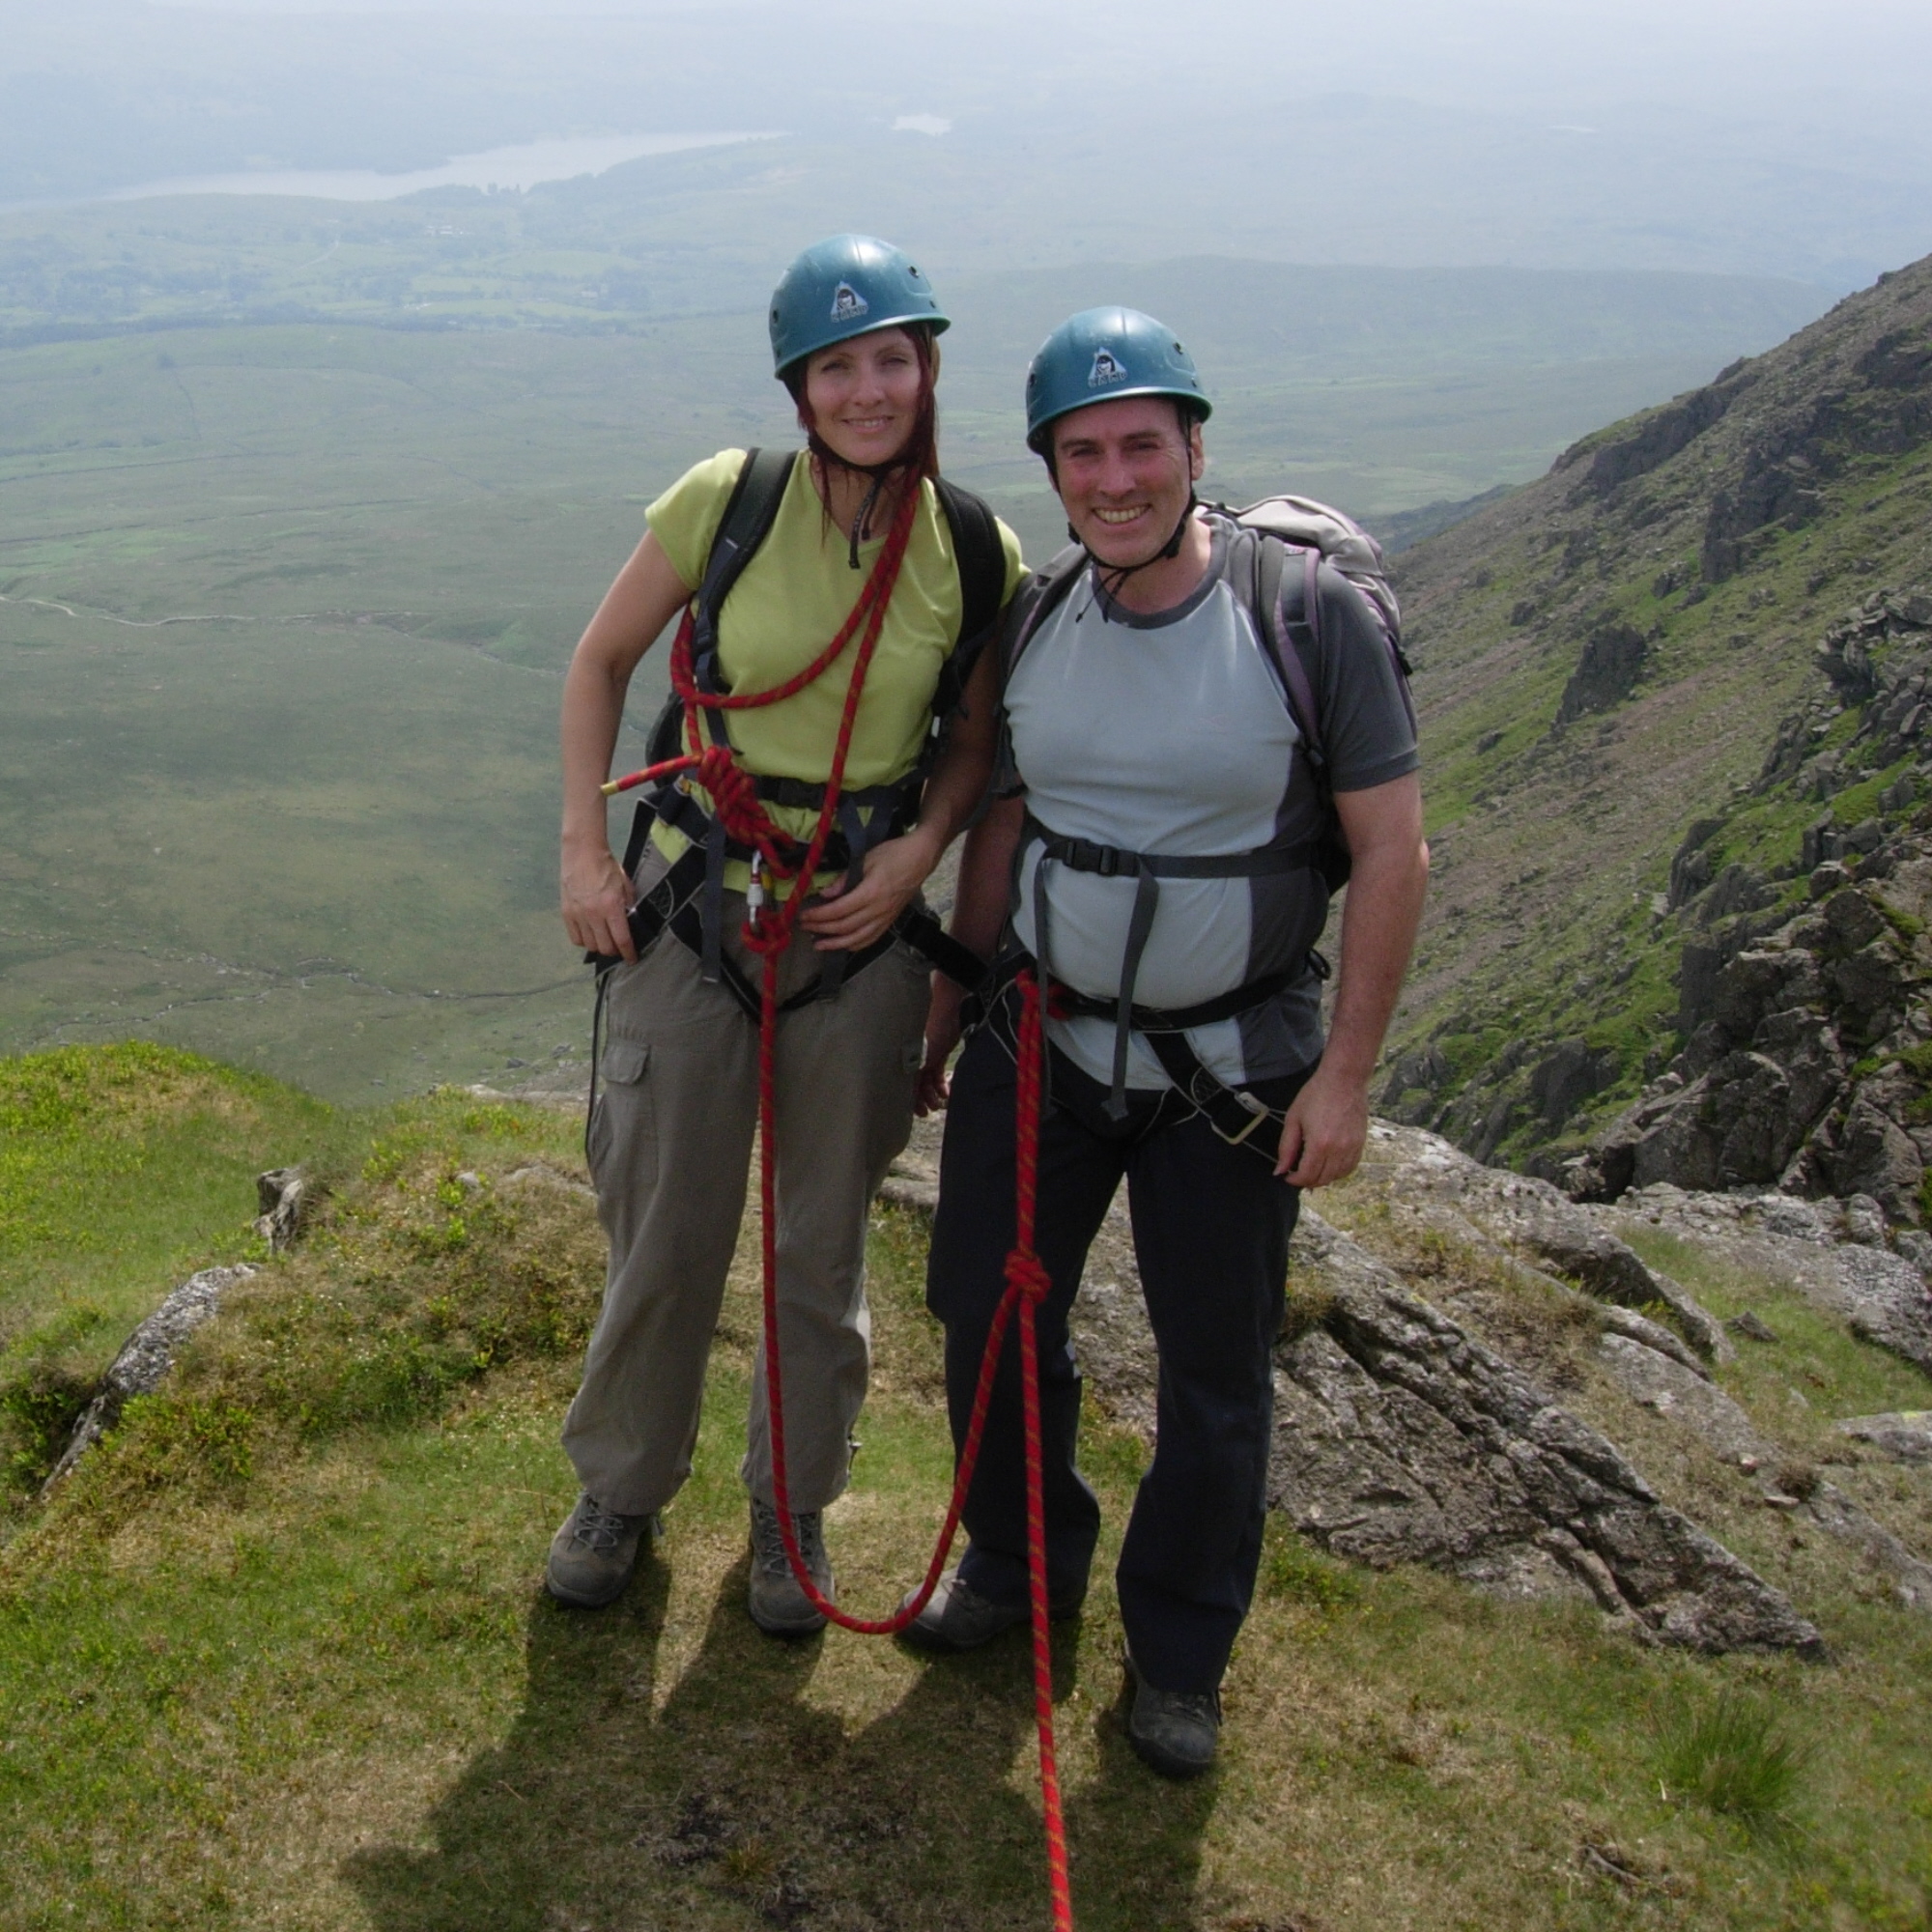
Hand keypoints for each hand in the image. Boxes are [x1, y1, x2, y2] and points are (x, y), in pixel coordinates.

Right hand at [561, 842, 635, 960]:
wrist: (582, 853)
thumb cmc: (606, 867)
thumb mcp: (625, 885)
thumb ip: (628, 905)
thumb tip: (630, 921)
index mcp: (611, 906)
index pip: (622, 939)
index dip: (629, 953)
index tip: (632, 959)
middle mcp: (594, 914)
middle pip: (605, 947)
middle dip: (615, 951)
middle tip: (619, 947)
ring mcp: (578, 915)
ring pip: (590, 945)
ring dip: (599, 946)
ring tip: (604, 940)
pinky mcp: (566, 913)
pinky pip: (575, 938)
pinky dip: (584, 941)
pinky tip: (590, 935)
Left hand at [798, 830, 936, 952]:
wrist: (920, 859)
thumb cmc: (893, 854)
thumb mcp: (866, 859)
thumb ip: (845, 879)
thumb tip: (825, 894)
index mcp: (870, 893)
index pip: (838, 910)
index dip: (819, 915)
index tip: (804, 915)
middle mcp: (878, 910)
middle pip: (845, 927)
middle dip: (822, 929)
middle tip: (804, 927)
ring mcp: (885, 918)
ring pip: (858, 938)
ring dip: (836, 944)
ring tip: (819, 944)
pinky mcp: (890, 921)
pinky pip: (871, 939)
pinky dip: (855, 945)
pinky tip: (843, 945)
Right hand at [915, 979, 966, 1115]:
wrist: (951, 1004)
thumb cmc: (934, 1027)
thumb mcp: (923, 1056)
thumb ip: (914, 1077)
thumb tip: (909, 1098)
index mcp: (902, 1056)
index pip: (903, 1084)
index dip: (909, 1100)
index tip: (916, 1113)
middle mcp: (911, 1057)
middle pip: (914, 1085)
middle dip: (922, 1099)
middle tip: (931, 1111)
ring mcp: (925, 1055)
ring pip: (927, 1081)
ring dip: (933, 1094)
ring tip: (940, 1103)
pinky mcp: (938, 1052)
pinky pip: (937, 1073)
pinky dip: (941, 1084)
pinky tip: (946, 1092)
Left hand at [1273, 1061, 1369, 1187]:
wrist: (1344, 1080)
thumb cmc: (1317, 1094)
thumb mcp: (1294, 1118)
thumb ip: (1286, 1147)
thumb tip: (1280, 1169)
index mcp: (1319, 1144)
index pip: (1307, 1176)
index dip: (1294, 1180)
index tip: (1287, 1176)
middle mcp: (1338, 1150)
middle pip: (1322, 1179)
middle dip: (1307, 1181)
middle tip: (1297, 1173)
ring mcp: (1352, 1147)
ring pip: (1337, 1176)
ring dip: (1323, 1178)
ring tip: (1312, 1169)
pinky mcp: (1360, 1143)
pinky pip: (1350, 1168)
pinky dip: (1338, 1172)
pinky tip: (1329, 1165)